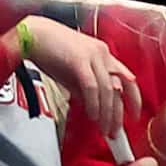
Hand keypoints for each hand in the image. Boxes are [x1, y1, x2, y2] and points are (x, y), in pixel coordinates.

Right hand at [25, 18, 140, 140]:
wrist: (32, 34)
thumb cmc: (50, 50)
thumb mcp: (73, 71)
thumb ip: (84, 87)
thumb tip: (92, 105)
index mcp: (103, 54)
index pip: (127, 79)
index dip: (133, 99)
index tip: (133, 116)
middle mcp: (102, 54)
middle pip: (121, 87)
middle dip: (119, 113)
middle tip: (115, 131)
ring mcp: (93, 55)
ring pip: (108, 89)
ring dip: (107, 113)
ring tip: (103, 128)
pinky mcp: (79, 60)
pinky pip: (92, 87)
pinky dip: (93, 104)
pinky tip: (92, 115)